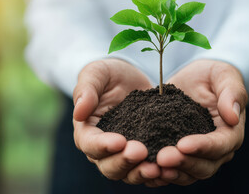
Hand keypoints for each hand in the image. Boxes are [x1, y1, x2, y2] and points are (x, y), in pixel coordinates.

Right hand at [73, 59, 161, 185]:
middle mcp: (103, 149)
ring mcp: (124, 154)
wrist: (132, 79)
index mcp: (87, 131)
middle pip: (108, 166)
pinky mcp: (144, 155)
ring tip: (157, 167)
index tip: (119, 141)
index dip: (102, 146)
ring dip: (141, 173)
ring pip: (128, 173)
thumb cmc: (109, 74)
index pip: (90, 144)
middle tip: (141, 152)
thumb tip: (79, 113)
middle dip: (124, 161)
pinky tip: (169, 170)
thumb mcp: (97, 73)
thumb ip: (86, 90)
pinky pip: (147, 170)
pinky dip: (157, 174)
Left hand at [156, 60, 247, 185]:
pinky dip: (162, 175)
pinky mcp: (181, 156)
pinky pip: (174, 171)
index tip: (182, 144)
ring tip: (153, 167)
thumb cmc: (212, 75)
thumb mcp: (223, 74)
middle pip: (205, 166)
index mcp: (231, 132)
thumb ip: (232, 92)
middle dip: (183, 163)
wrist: (194, 79)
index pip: (220, 145)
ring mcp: (199, 155)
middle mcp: (218, 150)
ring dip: (172, 173)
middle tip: (162, 158)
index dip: (202, 147)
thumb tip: (233, 116)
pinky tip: (146, 170)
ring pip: (189, 174)